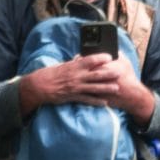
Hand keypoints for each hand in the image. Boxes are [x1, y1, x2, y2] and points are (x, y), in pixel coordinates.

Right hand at [18, 54, 154, 126]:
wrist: (40, 86)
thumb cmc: (51, 74)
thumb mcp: (62, 65)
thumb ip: (74, 63)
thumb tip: (82, 58)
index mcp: (74, 66)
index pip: (89, 60)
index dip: (100, 58)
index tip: (110, 56)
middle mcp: (77, 76)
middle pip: (96, 74)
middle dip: (109, 73)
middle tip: (119, 72)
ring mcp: (76, 87)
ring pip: (94, 87)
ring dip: (106, 88)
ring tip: (117, 88)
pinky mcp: (73, 97)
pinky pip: (87, 100)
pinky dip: (97, 101)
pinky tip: (105, 103)